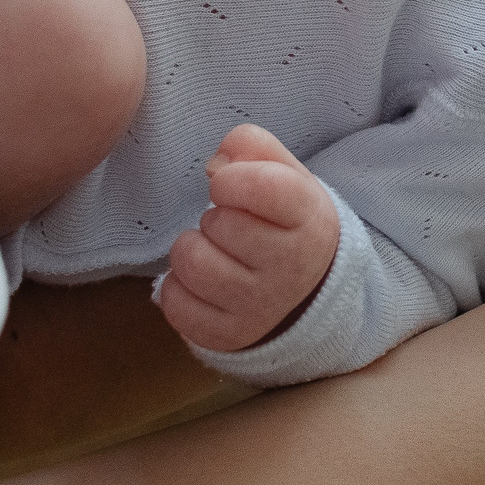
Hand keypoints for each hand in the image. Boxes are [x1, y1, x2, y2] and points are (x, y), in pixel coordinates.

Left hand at [158, 123, 340, 354]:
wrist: (309, 294)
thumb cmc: (287, 223)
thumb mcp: (288, 176)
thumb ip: (255, 148)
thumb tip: (217, 164)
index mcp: (309, 221)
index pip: (264, 187)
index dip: (232, 178)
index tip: (228, 184)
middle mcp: (289, 268)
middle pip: (220, 223)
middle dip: (215, 216)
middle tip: (230, 224)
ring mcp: (259, 308)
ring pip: (192, 263)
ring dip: (191, 248)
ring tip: (213, 250)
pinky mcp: (228, 336)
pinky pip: (175, 303)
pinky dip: (177, 287)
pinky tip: (200, 282)